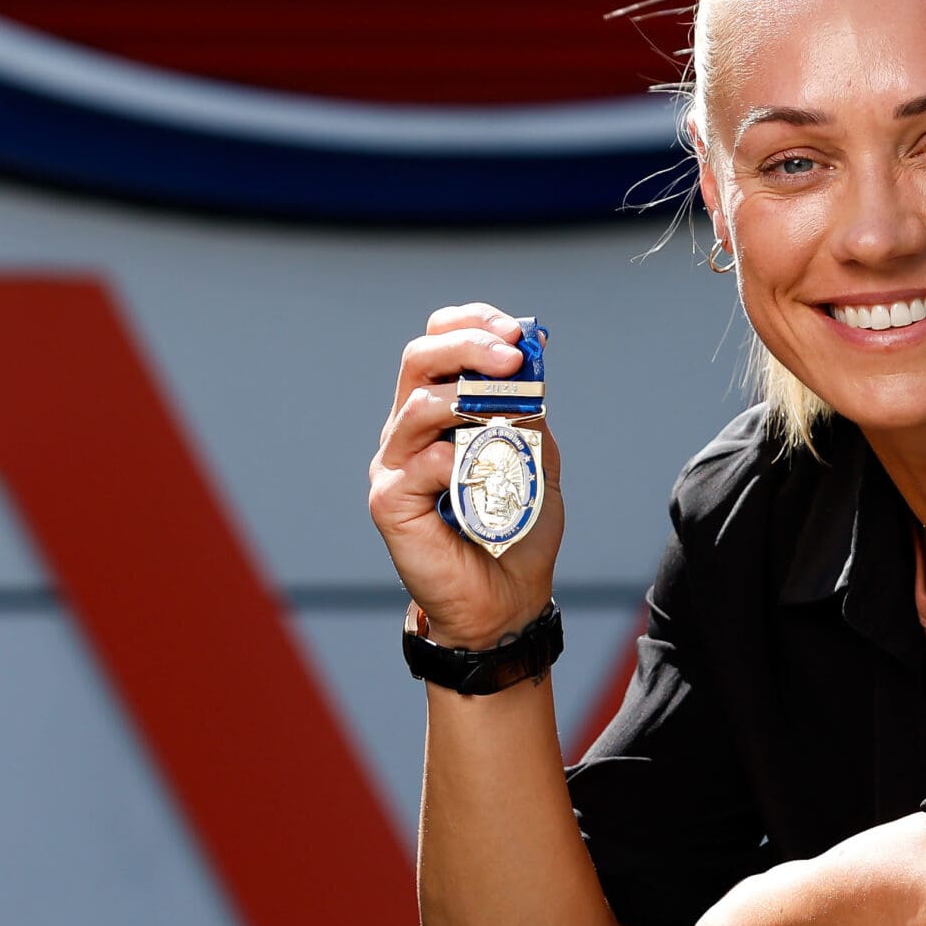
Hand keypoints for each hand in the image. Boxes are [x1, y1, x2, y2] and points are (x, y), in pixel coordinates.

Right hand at [367, 303, 563, 647]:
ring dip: (468, 401)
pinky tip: (479, 478)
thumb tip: (531, 362)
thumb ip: (529, 415)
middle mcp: (409, 431)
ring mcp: (394, 464)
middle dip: (468, 346)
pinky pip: (420, 463)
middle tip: (512, 356)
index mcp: (440, 413)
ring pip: (417, 405)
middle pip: (419, 358)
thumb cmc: (516, 532)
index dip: (472, 325)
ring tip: (505, 418)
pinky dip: (457, 462)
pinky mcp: (389, 501)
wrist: (504, 601)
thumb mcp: (536, 460)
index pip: (438, 345)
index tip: (516, 331)